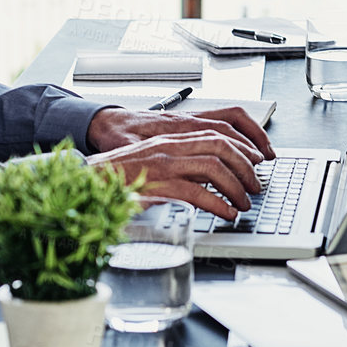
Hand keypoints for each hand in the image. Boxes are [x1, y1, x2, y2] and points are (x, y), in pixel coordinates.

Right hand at [85, 107, 274, 219]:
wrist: (88, 177)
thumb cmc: (121, 173)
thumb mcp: (155, 161)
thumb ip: (181, 165)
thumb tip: (210, 180)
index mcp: (172, 137)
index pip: (218, 133)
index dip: (243, 146)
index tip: (258, 161)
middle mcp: (171, 145)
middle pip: (221, 146)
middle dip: (245, 167)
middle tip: (256, 186)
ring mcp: (164, 164)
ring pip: (213, 168)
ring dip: (235, 187)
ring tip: (244, 203)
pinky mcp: (157, 185)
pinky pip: (196, 193)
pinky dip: (217, 204)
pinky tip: (226, 214)